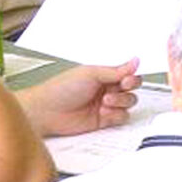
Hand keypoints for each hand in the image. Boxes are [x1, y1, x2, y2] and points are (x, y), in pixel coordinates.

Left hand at [15, 60, 140, 137]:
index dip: (132, 75)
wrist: (46, 111)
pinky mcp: (104, 120)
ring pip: (129, 102)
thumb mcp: (90, 73)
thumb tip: (135, 61)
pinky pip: (122, 117)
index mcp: (104, 74)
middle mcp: (107, 88)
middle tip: (121, 86)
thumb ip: (116, 70)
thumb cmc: (60, 89)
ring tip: (106, 100)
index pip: (128, 73)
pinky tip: (104, 111)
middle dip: (129, 87)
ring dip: (121, 101)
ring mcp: (106, 105)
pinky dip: (116, 114)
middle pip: (133, 88)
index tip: (128, 77)